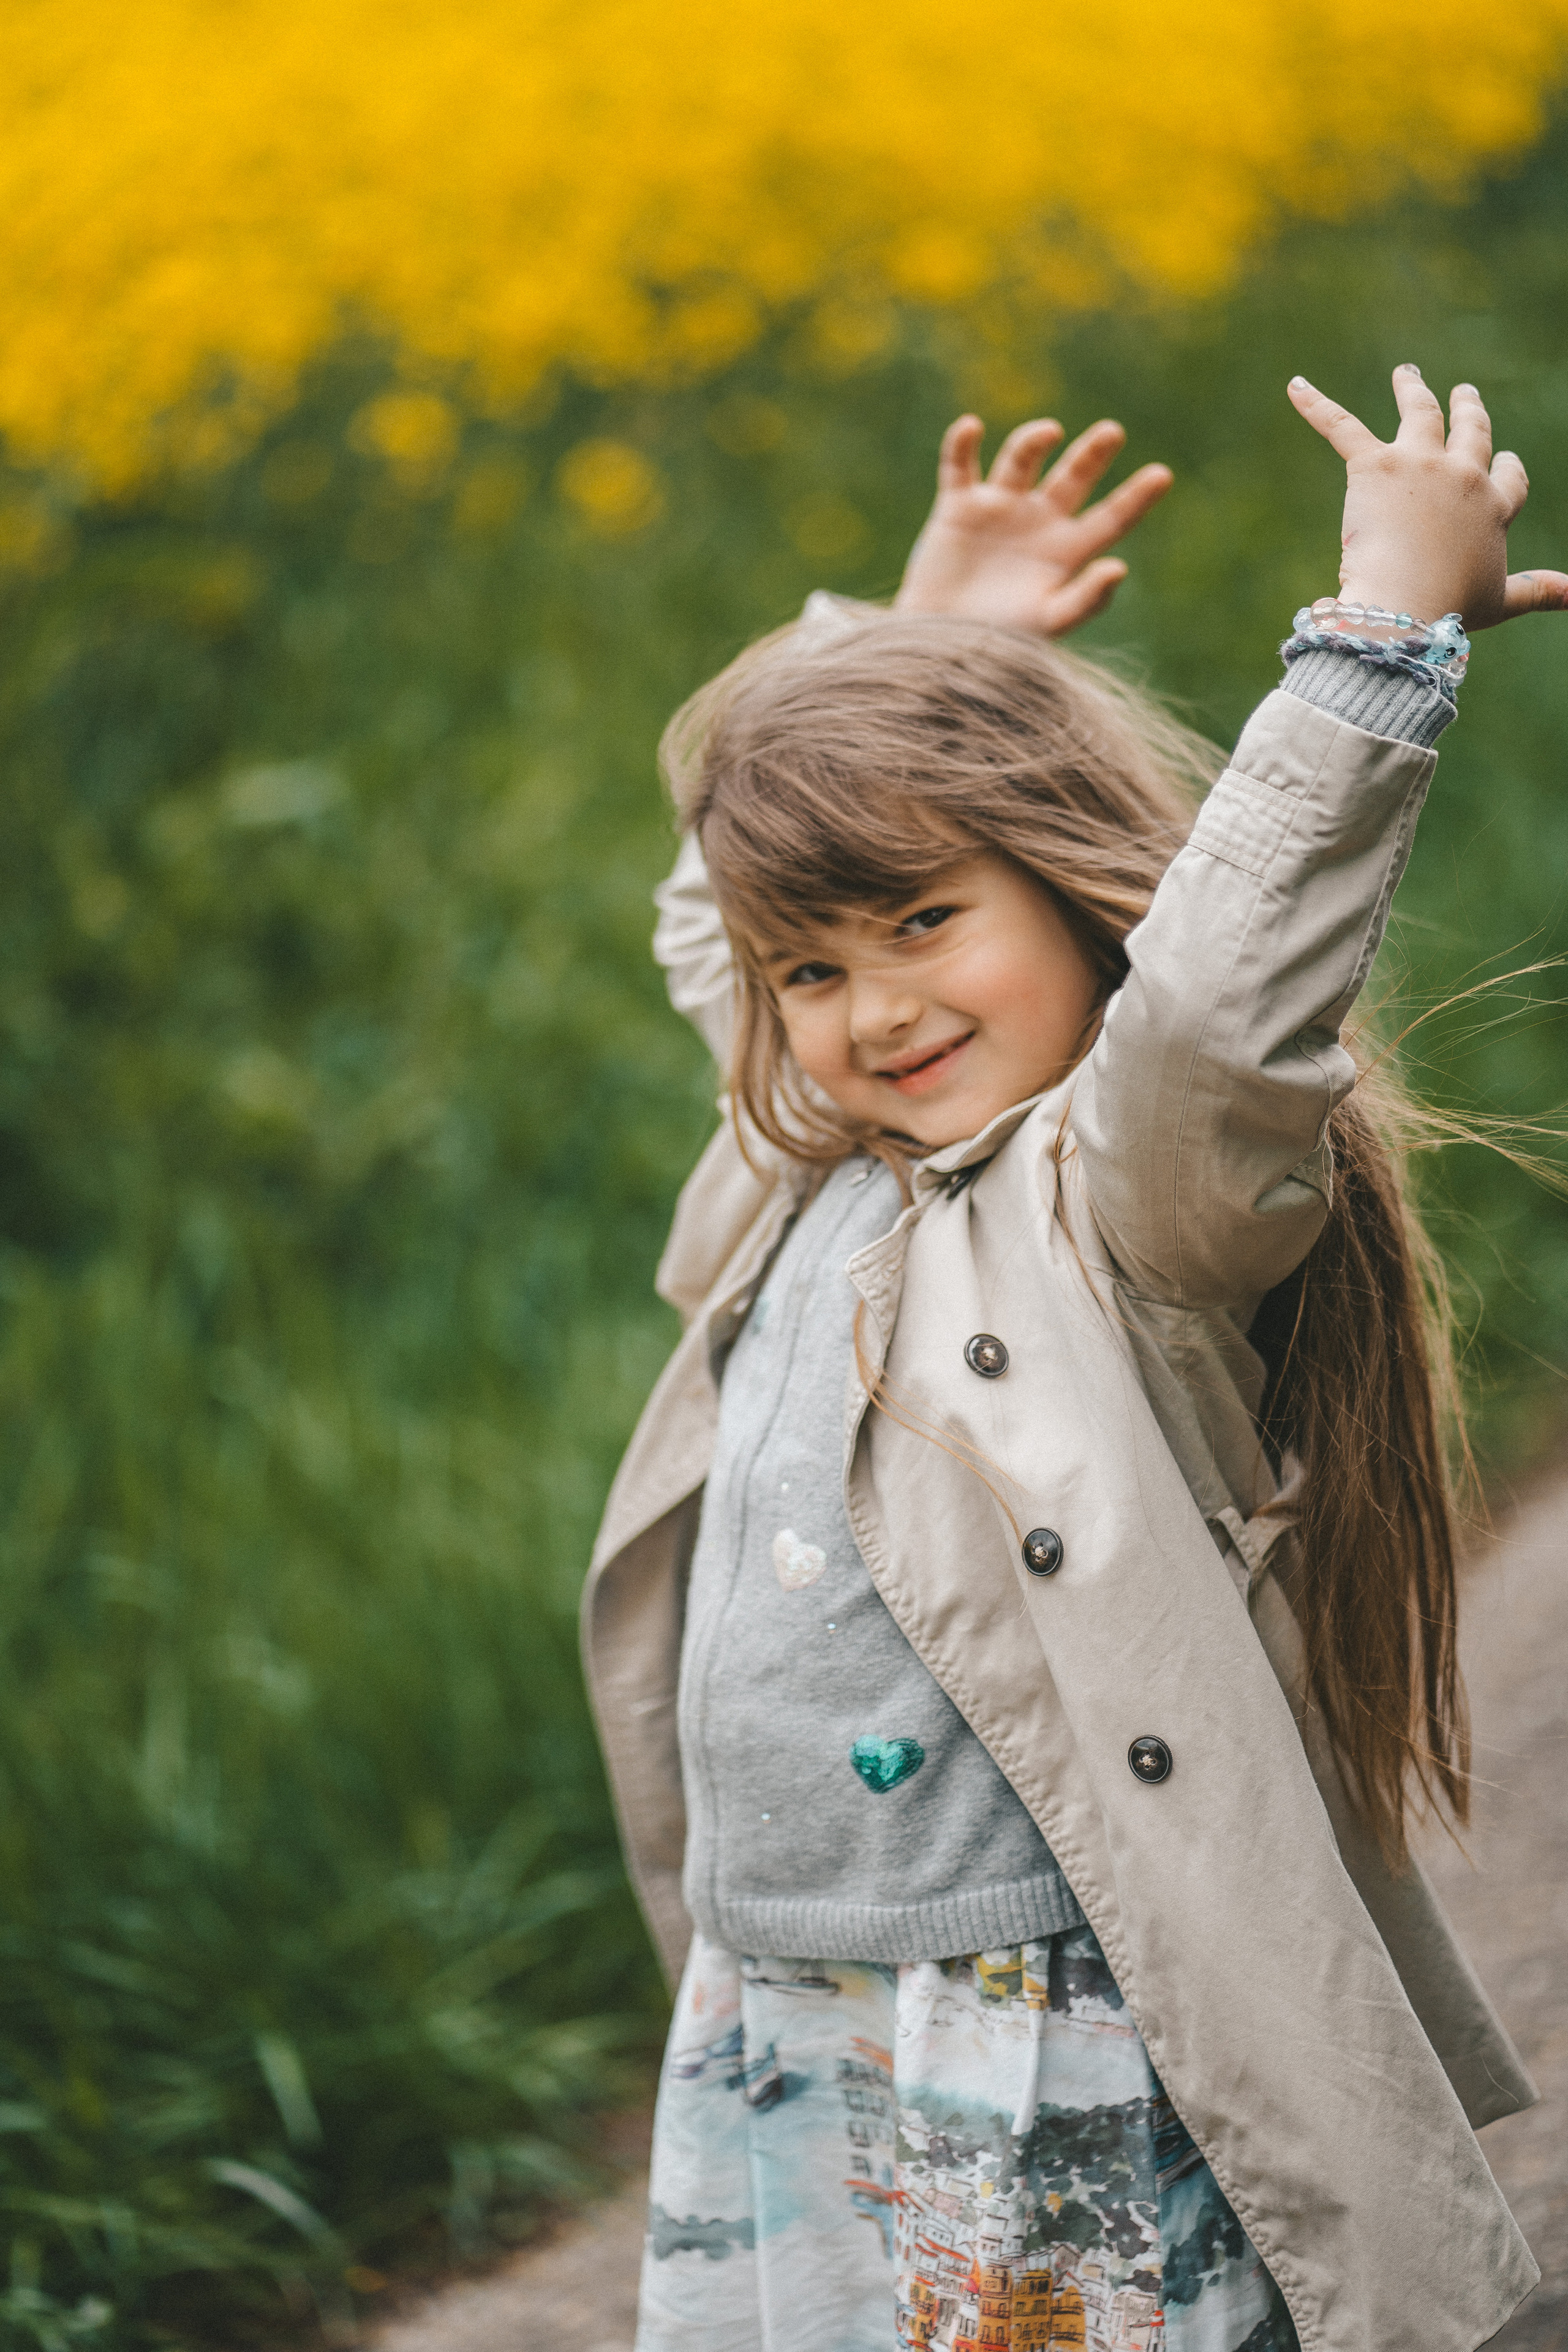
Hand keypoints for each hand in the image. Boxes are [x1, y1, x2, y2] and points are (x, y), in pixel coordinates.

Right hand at [894, 415, 1172, 637]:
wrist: (939, 646)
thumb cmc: (998, 640)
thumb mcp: (1048, 623)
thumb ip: (1085, 599)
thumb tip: (1119, 568)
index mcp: (1066, 551)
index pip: (1111, 518)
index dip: (1136, 497)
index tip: (1163, 475)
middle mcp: (1038, 522)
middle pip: (1073, 477)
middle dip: (1091, 454)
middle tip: (1112, 433)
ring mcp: (999, 510)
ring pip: (1020, 460)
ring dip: (1033, 441)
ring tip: (1050, 432)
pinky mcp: (958, 506)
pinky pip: (959, 465)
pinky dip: (962, 444)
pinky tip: (971, 428)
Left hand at [1287, 366, 1567, 628]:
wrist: (1405, 605)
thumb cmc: (1449, 609)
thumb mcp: (1500, 600)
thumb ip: (1537, 591)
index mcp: (1492, 508)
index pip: (1508, 478)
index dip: (1505, 469)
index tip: (1502, 460)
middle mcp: (1461, 476)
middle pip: (1469, 431)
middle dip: (1467, 409)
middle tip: (1463, 391)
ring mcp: (1418, 465)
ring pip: (1418, 412)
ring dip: (1412, 389)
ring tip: (1406, 374)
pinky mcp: (1373, 465)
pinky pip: (1340, 426)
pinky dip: (1316, 406)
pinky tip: (1295, 387)